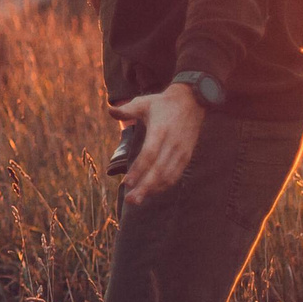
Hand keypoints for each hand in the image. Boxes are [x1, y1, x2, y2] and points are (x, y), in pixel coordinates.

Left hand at [108, 82, 205, 205]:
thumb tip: (110, 110)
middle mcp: (172, 143)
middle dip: (144, 187)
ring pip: (168, 176)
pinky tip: (151, 191)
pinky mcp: (187, 156)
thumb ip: (127, 110)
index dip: (139, 170)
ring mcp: (181, 151)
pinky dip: (164, 186)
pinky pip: (176, 175)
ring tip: (137, 200)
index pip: (149, 154)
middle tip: (130, 200)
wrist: (192, 101)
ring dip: (153, 190)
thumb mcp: (144, 103)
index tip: (127, 183)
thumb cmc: (162, 103)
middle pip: (158, 170)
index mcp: (160, 130)